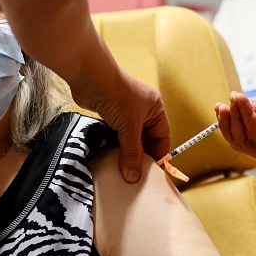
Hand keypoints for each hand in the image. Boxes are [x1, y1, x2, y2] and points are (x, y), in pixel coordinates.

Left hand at [72, 68, 169, 182]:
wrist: (92, 78)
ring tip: (124, 169)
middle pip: (146, 138)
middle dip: (142, 155)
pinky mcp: (110, 113)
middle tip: (137, 174)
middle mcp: (143, 109)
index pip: (162, 136)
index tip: (153, 172)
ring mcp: (126, 111)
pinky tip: (113, 157)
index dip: (159, 154)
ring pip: (130, 137)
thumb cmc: (118, 96)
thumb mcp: (130, 128)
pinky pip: (116, 134)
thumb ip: (132, 153)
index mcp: (155, 108)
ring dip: (127, 151)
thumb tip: (133, 177)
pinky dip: (115, 145)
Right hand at [214, 92, 255, 165]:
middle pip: (236, 137)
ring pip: (241, 138)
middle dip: (227, 120)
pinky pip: (254, 132)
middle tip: (221, 105)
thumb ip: (255, 108)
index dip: (229, 119)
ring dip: (234, 117)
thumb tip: (235, 103)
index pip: (240, 131)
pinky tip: (241, 102)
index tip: (221, 105)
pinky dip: (246, 115)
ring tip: (233, 100)